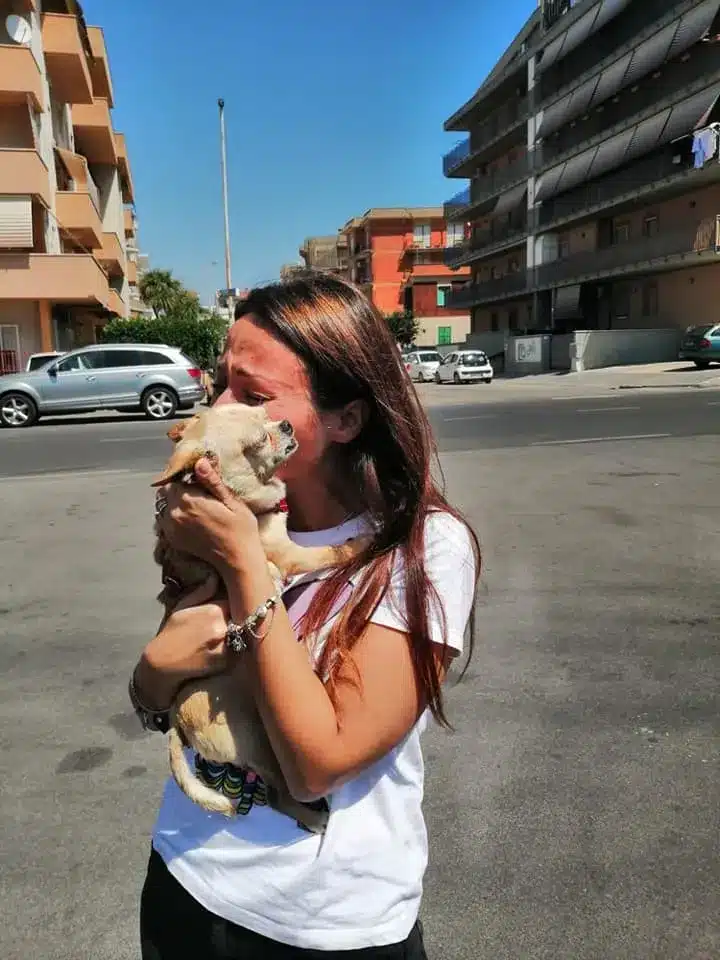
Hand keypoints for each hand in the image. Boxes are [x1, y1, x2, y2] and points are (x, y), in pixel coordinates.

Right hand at [136, 577, 230, 708]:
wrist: (163, 663)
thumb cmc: (171, 632)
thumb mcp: (182, 606)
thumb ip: (202, 591)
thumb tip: (215, 577)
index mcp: (214, 611)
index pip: (235, 601)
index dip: (232, 604)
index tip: (228, 606)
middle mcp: (223, 628)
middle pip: (240, 618)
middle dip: (235, 618)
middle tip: (227, 621)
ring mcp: (227, 647)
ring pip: (241, 634)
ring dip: (237, 633)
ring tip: (220, 635)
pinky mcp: (227, 663)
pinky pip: (238, 650)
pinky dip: (233, 648)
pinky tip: (217, 648)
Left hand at [155, 457, 258, 575]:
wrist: (238, 561)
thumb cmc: (240, 529)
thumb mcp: (232, 501)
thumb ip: (212, 481)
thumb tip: (199, 461)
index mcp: (189, 500)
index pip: (175, 478)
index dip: (185, 476)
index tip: (197, 478)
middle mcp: (175, 514)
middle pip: (165, 492)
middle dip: (178, 488)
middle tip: (196, 491)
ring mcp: (172, 528)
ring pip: (162, 506)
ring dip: (173, 502)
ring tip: (193, 506)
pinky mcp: (173, 540)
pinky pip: (164, 521)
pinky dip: (172, 516)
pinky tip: (190, 519)